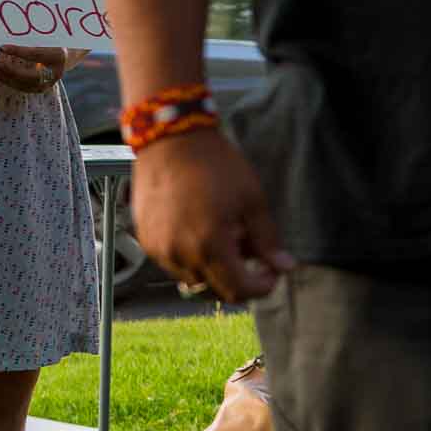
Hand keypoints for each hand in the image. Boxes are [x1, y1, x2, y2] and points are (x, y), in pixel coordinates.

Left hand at [0, 45, 69, 93]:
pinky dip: (10, 81)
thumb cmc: (51, 47)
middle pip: (28, 74)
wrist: (62, 58)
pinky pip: (22, 87)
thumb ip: (24, 46)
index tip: (2, 47)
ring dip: (6, 76)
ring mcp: (47, 84)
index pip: (35, 55)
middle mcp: (54, 74)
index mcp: (58, 58)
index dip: (18, 51)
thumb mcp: (41, 43)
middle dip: (9, 68)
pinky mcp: (39, 89)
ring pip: (24, 83)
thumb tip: (3, 47)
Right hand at [131, 128, 294, 303]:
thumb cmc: (215, 165)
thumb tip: (284, 267)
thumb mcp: (252, 200)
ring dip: (214, 270)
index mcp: (209, 245)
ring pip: (193, 280)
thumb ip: (267, 240)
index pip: (239, 290)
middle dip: (239, 279)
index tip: (272, 272)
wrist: (170, 139)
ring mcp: (159, 249)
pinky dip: (192, 258)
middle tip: (252, 254)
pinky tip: (202, 232)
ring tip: (226, 238)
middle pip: (216, 291)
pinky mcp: (146, 241)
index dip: (262, 287)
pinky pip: (173, 264)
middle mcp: (180, 254)